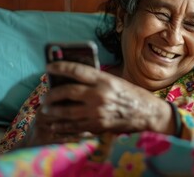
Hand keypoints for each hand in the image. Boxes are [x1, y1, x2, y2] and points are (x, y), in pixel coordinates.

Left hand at [37, 61, 174, 135]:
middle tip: (45, 95)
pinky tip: (55, 125)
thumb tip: (72, 80)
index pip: (76, 70)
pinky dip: (63, 126)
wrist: (148, 113)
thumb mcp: (115, 81)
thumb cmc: (131, 94)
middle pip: (67, 91)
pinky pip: (75, 126)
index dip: (60, 67)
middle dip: (52, 93)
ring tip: (47, 109)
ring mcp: (98, 111)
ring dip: (54, 110)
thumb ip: (95, 80)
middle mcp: (99, 94)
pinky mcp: (99, 126)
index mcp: (104, 79)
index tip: (49, 66)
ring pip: (67, 111)